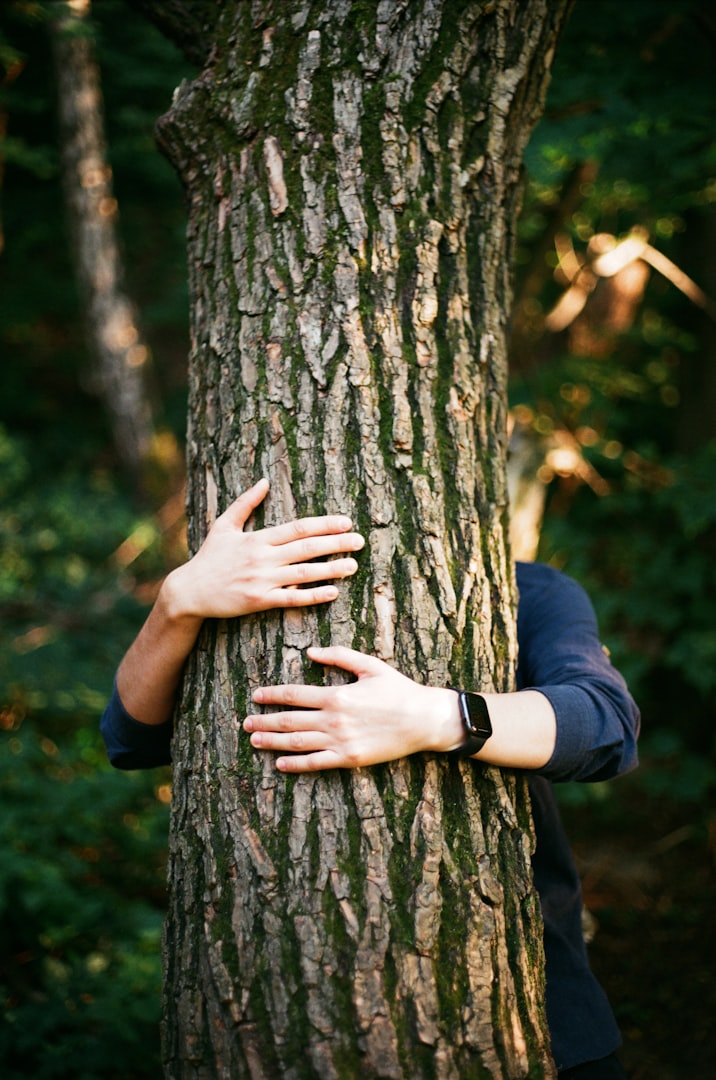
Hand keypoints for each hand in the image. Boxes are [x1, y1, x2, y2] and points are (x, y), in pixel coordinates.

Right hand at [162, 479, 363, 620]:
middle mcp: (262, 558)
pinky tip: (333, 592)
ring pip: (303, 573)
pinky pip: (292, 598)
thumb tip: (264, 481)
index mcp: (257, 538)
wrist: (189, 591)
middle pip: (306, 548)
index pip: (298, 528)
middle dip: (336, 543)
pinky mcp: (259, 601)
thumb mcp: (223, 525)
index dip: (324, 524)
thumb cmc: (208, 557)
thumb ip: (245, 503)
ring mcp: (262, 580)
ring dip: (331, 569)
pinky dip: (313, 595)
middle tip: (360, 541)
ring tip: (353, 565)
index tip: (346, 522)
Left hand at [243, 646, 461, 770]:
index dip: (272, 695)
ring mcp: (340, 741)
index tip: (256, 696)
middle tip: (245, 722)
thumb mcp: (370, 665)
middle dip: (265, 721)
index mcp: (337, 694)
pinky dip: (295, 764)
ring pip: (297, 742)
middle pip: (289, 720)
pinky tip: (280, 764)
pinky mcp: (349, 759)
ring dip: (272, 742)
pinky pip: (316, 763)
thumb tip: (310, 651)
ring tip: (254, 741)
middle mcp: (334, 719)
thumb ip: (339, 656)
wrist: (423, 719)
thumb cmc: (398, 690)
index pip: (294, 695)